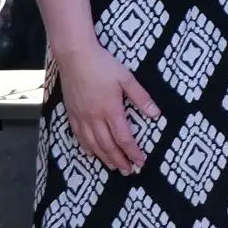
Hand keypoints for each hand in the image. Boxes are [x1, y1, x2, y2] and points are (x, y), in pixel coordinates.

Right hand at [59, 41, 159, 173]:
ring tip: (113, 167)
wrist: (74, 55)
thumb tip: (156, 114)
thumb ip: (141, 98)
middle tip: (128, 172)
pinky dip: (86, 147)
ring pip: (92, 144)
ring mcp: (81, 116)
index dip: (133, 152)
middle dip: (119, 160)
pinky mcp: (71, 112)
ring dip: (103, 157)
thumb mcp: (127, 78)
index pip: (124, 138)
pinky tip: (91, 153)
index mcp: (110, 109)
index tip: (141, 162)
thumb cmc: (103, 64)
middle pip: (107, 146)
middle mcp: (94, 117)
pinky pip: (78, 136)